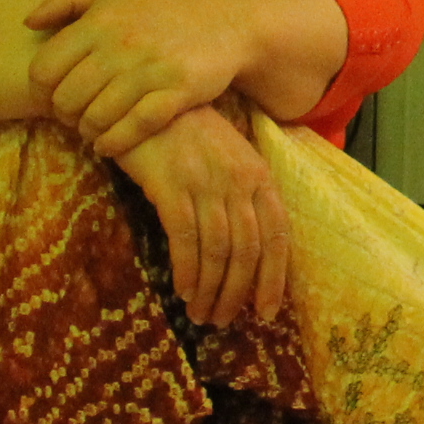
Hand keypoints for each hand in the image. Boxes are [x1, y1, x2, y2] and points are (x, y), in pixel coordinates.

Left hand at [26, 0, 249, 155]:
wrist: (226, 22)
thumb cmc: (162, 8)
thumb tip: (27, 23)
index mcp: (100, 21)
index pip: (44, 69)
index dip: (41, 91)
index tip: (54, 96)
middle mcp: (121, 44)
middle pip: (68, 99)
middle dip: (65, 116)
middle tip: (74, 117)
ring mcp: (151, 69)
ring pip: (98, 117)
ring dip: (89, 132)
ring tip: (92, 131)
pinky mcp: (177, 92)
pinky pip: (134, 127)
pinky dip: (114, 143)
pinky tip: (108, 145)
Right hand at [113, 106, 291, 327]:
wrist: (145, 102)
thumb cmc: (187, 136)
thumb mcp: (229, 161)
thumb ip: (242, 198)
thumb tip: (248, 254)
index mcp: (260, 177)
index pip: (278, 237)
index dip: (274, 279)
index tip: (267, 312)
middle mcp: (239, 181)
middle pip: (249, 251)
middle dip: (238, 293)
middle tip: (223, 321)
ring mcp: (206, 183)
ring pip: (219, 251)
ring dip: (210, 290)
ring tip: (201, 314)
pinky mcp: (171, 186)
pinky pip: (185, 239)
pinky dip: (187, 270)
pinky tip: (182, 290)